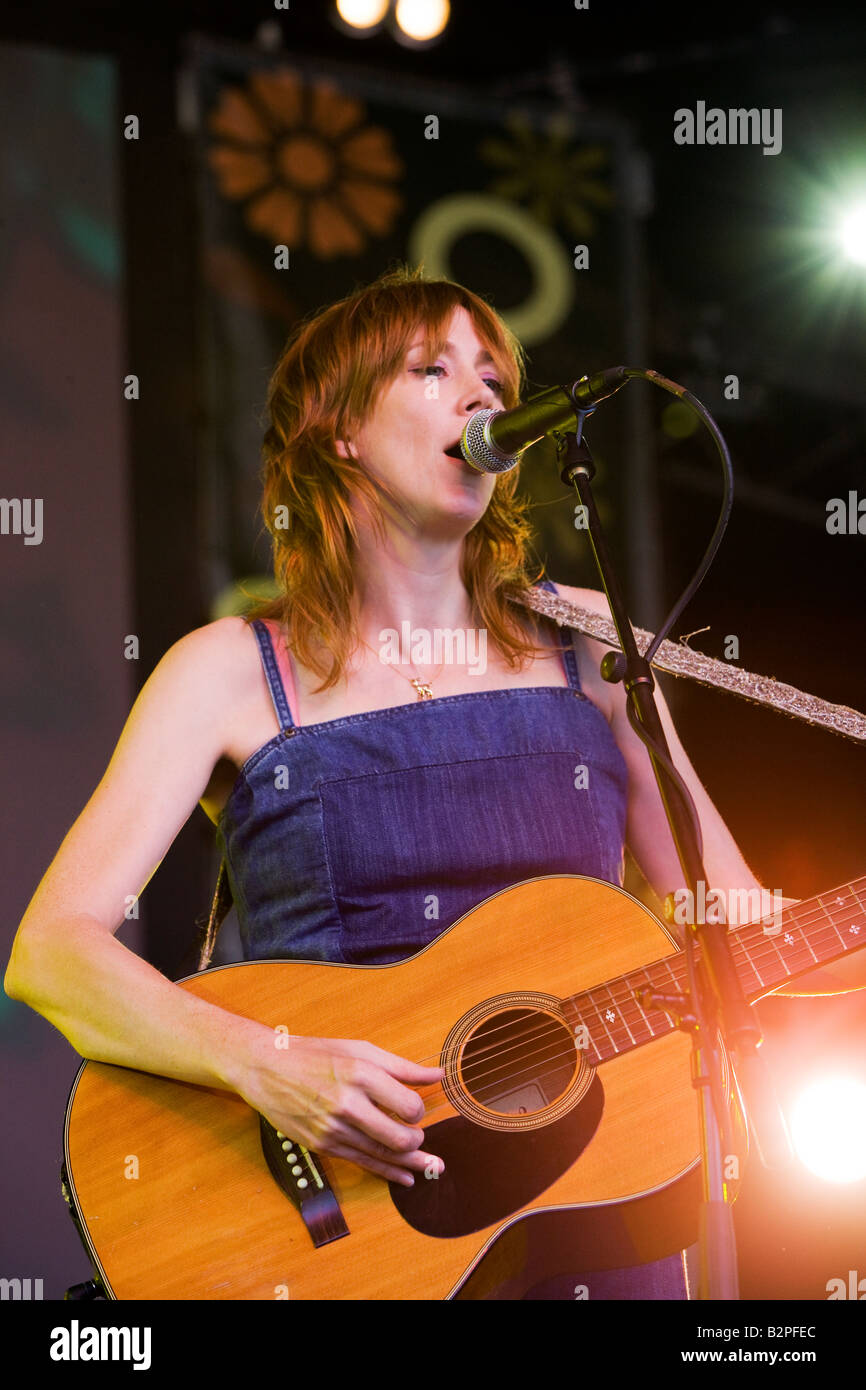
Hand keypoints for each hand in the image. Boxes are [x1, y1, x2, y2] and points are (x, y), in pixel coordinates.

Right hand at [240, 1033, 445, 1185]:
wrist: (267, 1069)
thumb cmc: (316, 1055)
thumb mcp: (360, 1050)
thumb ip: (402, 1067)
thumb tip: (437, 1075)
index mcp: (361, 1074)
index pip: (408, 1106)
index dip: (419, 1111)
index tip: (414, 1108)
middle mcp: (348, 1104)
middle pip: (399, 1138)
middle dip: (417, 1141)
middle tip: (420, 1136)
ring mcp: (334, 1128)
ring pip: (383, 1155)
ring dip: (411, 1164)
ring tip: (431, 1167)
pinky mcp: (324, 1145)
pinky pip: (363, 1163)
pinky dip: (388, 1173)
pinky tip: (405, 1177)